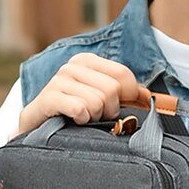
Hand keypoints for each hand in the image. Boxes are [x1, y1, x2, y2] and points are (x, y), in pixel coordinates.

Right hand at [18, 53, 147, 133]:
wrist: (37, 128)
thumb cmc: (74, 113)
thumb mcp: (100, 98)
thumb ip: (125, 95)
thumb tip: (151, 97)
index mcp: (87, 61)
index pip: (122, 74)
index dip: (129, 95)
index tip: (120, 107)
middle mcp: (72, 66)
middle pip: (111, 90)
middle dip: (109, 110)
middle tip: (97, 116)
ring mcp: (58, 80)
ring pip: (97, 102)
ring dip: (93, 117)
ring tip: (83, 118)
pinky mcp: (47, 98)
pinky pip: (80, 109)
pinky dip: (81, 119)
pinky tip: (73, 120)